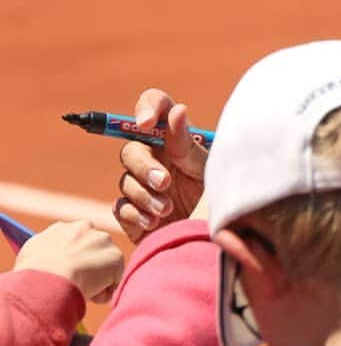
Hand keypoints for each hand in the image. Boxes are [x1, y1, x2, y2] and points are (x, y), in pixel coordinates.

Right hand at [15, 220, 124, 303]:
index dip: (70, 259)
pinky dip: (105, 291)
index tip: (65, 273)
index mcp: (61, 228)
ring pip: (103, 263)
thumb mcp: (29, 256)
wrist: (48, 279)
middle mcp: (85, 227)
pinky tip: (89, 295)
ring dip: (97, 278)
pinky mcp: (116, 256)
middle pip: (90, 249)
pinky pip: (114, 278)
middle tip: (73, 284)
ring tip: (79, 291)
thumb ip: (42, 252)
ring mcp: (102, 240)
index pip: (72, 241)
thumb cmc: (31, 275)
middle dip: (86, 265)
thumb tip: (44, 257)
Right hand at [114, 91, 207, 243]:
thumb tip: (177, 110)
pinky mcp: (131, 211)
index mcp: (174, 137)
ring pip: (126, 180)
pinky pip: (121, 206)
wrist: (208, 240)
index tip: (147, 123)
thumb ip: (186, 143)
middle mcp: (155, 156)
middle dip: (146, 167)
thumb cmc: (214, 198)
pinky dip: (137, 213)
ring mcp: (141, 183)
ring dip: (146, 196)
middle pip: (131, 149)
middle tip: (165, 183)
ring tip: (168, 209)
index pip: (154, 105)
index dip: (147, 107)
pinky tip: (155, 221)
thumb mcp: (205, 168)